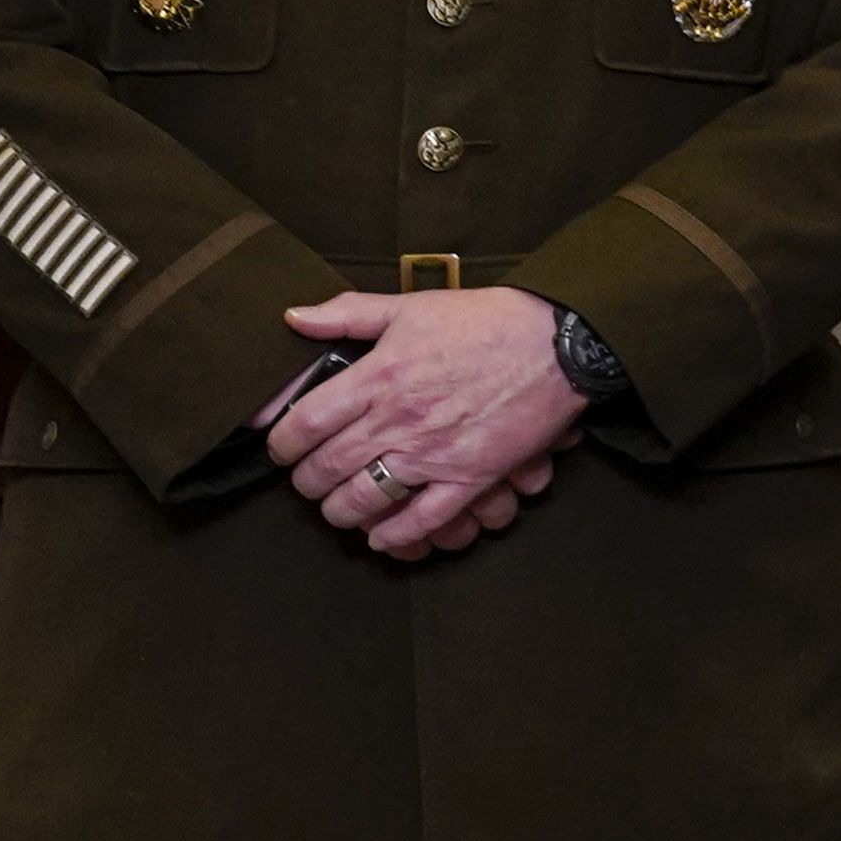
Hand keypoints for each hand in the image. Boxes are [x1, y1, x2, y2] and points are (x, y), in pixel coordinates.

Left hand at [264, 287, 591, 560]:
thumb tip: (293, 318)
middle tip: (309, 480)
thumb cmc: (486, 320)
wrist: (560, 342)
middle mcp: (398, 420)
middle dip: (305, 483)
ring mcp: (433, 453)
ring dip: (340, 511)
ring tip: (340, 506)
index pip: (303, 424)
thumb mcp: (413, 306)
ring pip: (362, 500)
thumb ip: (349, 314)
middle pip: (324, 469)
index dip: (281, 443)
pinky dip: (394, 535)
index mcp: (378, 377)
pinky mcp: (470, 476)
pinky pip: (420, 520)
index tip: (284, 446)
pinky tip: (382, 534)